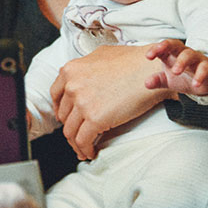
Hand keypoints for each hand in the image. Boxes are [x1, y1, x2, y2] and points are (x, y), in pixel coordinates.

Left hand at [49, 45, 174, 159]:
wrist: (152, 69)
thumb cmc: (133, 61)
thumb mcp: (101, 54)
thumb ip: (87, 66)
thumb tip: (84, 76)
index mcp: (71, 70)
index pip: (56, 94)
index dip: (60, 109)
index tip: (65, 117)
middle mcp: (72, 86)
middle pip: (64, 115)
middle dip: (70, 126)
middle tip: (78, 134)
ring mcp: (82, 103)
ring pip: (70, 131)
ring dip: (76, 143)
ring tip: (84, 149)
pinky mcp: (95, 118)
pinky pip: (83, 140)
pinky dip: (85, 149)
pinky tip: (91, 152)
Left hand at [145, 39, 207, 95]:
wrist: (204, 82)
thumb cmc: (183, 76)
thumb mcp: (168, 80)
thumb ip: (157, 80)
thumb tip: (146, 83)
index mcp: (172, 53)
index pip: (163, 47)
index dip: (155, 49)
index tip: (148, 56)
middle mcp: (183, 53)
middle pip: (175, 44)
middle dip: (166, 47)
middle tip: (158, 56)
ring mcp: (196, 59)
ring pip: (189, 55)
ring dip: (182, 62)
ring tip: (176, 72)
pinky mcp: (207, 67)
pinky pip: (204, 69)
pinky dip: (200, 76)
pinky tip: (195, 84)